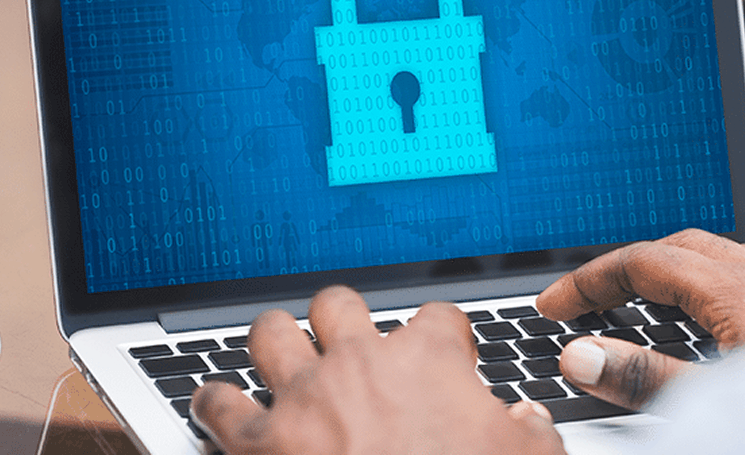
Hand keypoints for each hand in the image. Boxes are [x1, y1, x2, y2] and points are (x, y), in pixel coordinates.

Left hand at [191, 286, 565, 454]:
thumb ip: (531, 432)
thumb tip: (528, 420)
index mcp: (427, 361)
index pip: (437, 317)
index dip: (443, 332)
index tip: (446, 351)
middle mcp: (360, 364)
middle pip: (339, 304)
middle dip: (341, 317)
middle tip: (348, 338)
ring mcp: (305, 398)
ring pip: (270, 333)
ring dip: (273, 340)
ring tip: (278, 348)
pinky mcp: (259, 443)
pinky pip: (219, 403)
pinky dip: (214, 403)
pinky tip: (217, 405)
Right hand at [536, 229, 744, 408]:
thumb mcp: (724, 401)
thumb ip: (647, 379)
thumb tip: (583, 356)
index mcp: (740, 289)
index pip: (643, 262)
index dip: (589, 281)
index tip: (555, 305)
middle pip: (682, 247)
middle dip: (630, 267)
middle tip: (592, 301)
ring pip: (728, 255)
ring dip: (679, 271)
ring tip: (653, 306)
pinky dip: (726, 282)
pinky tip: (732, 318)